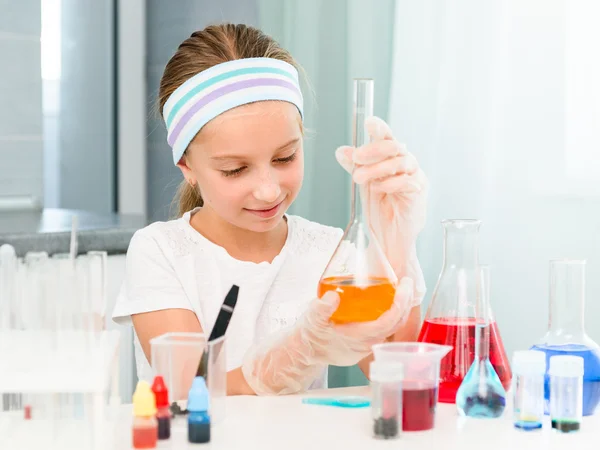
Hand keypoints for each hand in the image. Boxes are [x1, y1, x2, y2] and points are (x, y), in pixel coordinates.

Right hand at [311, 276, 414, 365]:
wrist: (305, 352)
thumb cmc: (310, 336)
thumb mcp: (312, 319)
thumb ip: (321, 308)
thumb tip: (333, 296)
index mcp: (359, 338)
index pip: (388, 322)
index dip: (400, 304)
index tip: (404, 286)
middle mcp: (368, 343)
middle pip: (396, 323)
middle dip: (405, 302)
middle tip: (406, 282)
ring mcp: (368, 344)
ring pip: (392, 327)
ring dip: (399, 308)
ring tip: (400, 289)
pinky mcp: (365, 343)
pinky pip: (385, 328)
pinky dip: (390, 313)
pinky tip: (387, 301)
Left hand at [335, 116, 427, 303]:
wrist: (389, 236)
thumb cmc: (379, 208)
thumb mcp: (364, 183)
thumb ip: (355, 165)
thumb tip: (341, 150)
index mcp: (392, 158)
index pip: (388, 138)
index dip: (380, 129)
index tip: (369, 122)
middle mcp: (406, 164)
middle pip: (395, 147)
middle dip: (374, 150)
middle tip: (355, 157)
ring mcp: (415, 177)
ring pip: (402, 163)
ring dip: (378, 168)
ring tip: (359, 178)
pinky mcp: (419, 194)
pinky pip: (408, 183)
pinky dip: (392, 183)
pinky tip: (379, 188)